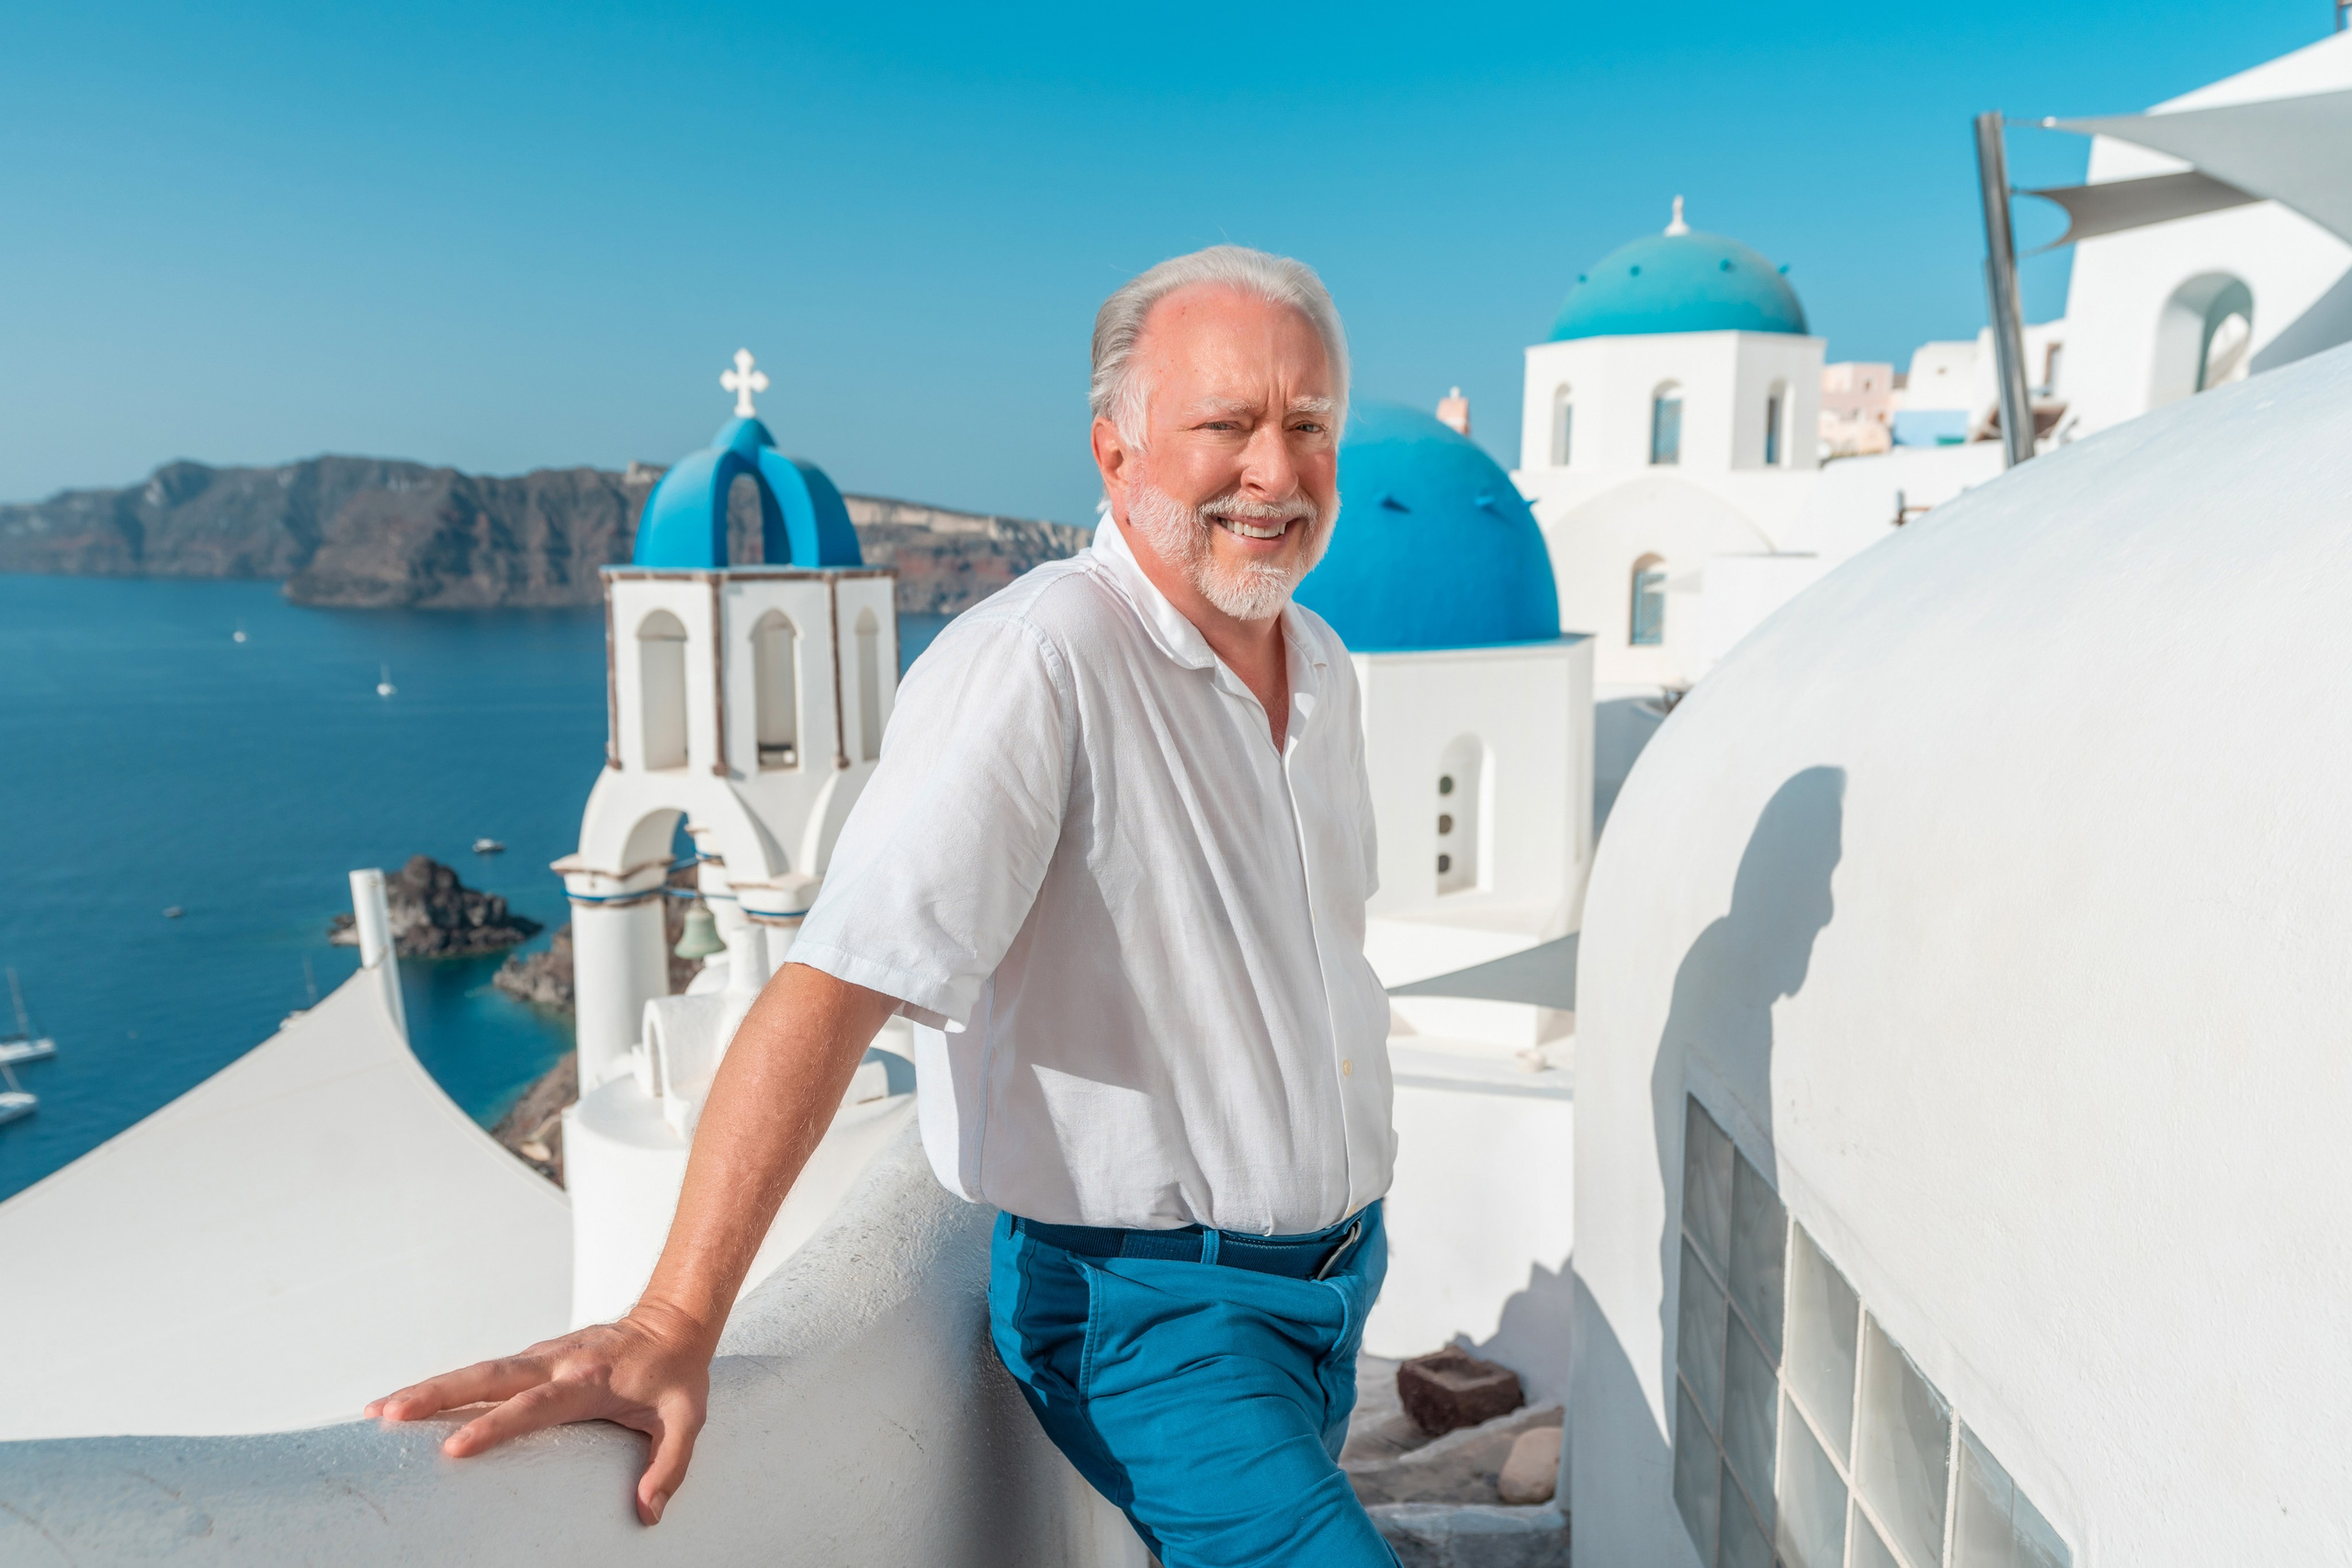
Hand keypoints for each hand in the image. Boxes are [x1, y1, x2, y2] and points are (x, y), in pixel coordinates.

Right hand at [365, 1302, 716, 1524]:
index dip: (494, 1426)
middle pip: (488, 1376)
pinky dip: (448, 1385)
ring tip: (378, 1411)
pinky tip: (412, 1402)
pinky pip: (487, 1373)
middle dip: (435, 1395)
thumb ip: (670, 1465)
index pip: (534, 1405)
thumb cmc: (679, 1373)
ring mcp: (542, 1356)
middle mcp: (557, 1362)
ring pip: (479, 1370)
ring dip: (429, 1388)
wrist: (675, 1319)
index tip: (453, 1447)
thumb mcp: (688, 1419)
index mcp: (589, 1380)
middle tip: (386, 1415)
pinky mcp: (534, 1357)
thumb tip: (647, 1513)